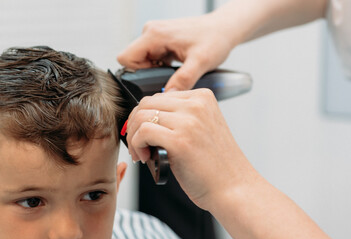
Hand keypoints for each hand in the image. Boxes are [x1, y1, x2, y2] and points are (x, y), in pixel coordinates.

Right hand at [117, 14, 233, 90]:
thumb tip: (167, 96)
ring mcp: (156, 36)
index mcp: (155, 34)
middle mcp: (151, 33)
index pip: (126, 58)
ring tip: (175, 73)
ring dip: (156, 71)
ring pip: (142, 61)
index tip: (156, 79)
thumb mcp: (200, 62)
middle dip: (148, 74)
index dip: (137, 73)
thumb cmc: (215, 38)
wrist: (224, 29)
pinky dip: (161, 67)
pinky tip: (176, 69)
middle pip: (133, 61)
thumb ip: (183, 80)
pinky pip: (152, 58)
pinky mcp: (162, 41)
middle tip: (169, 79)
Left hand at [125, 89, 251, 208]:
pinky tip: (145, 158)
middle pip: (147, 103)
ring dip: (134, 137)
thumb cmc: (215, 165)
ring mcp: (189, 121)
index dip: (146, 117)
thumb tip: (145, 115)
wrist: (233, 188)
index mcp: (202, 97)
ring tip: (142, 154)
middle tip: (139, 146)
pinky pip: (143, 132)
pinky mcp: (180, 140)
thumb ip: (179, 116)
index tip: (145, 135)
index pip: (159, 97)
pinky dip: (137, 145)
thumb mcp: (201, 128)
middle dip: (135, 125)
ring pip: (142, 116)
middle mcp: (196, 104)